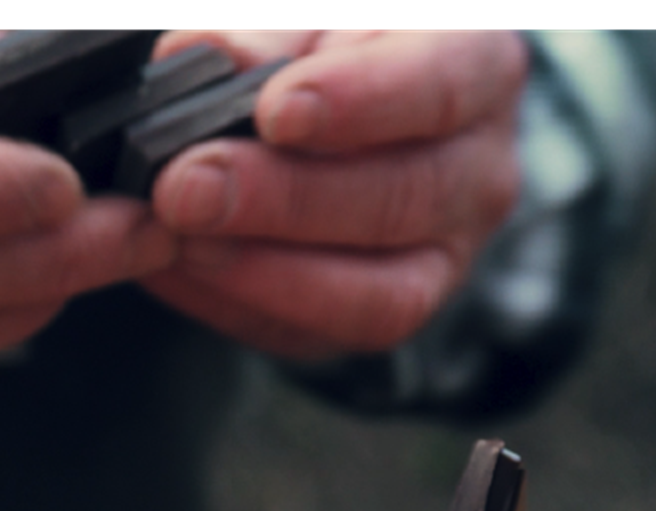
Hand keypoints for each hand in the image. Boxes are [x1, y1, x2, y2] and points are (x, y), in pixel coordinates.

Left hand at [139, 30, 525, 359]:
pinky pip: (319, 334)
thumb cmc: (333, 50)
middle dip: (284, 200)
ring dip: (263, 270)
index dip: (359, 102)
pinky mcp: (383, 314)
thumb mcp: (310, 18)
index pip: (439, 88)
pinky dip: (237, 303)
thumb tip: (207, 58)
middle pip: (401, 200)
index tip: (276, 111)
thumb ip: (267, 32)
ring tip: (180, 236)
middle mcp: (478, 174)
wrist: (354, 113)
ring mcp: (445, 259)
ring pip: (377, 294)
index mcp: (476, 68)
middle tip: (188, 186)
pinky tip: (176, 267)